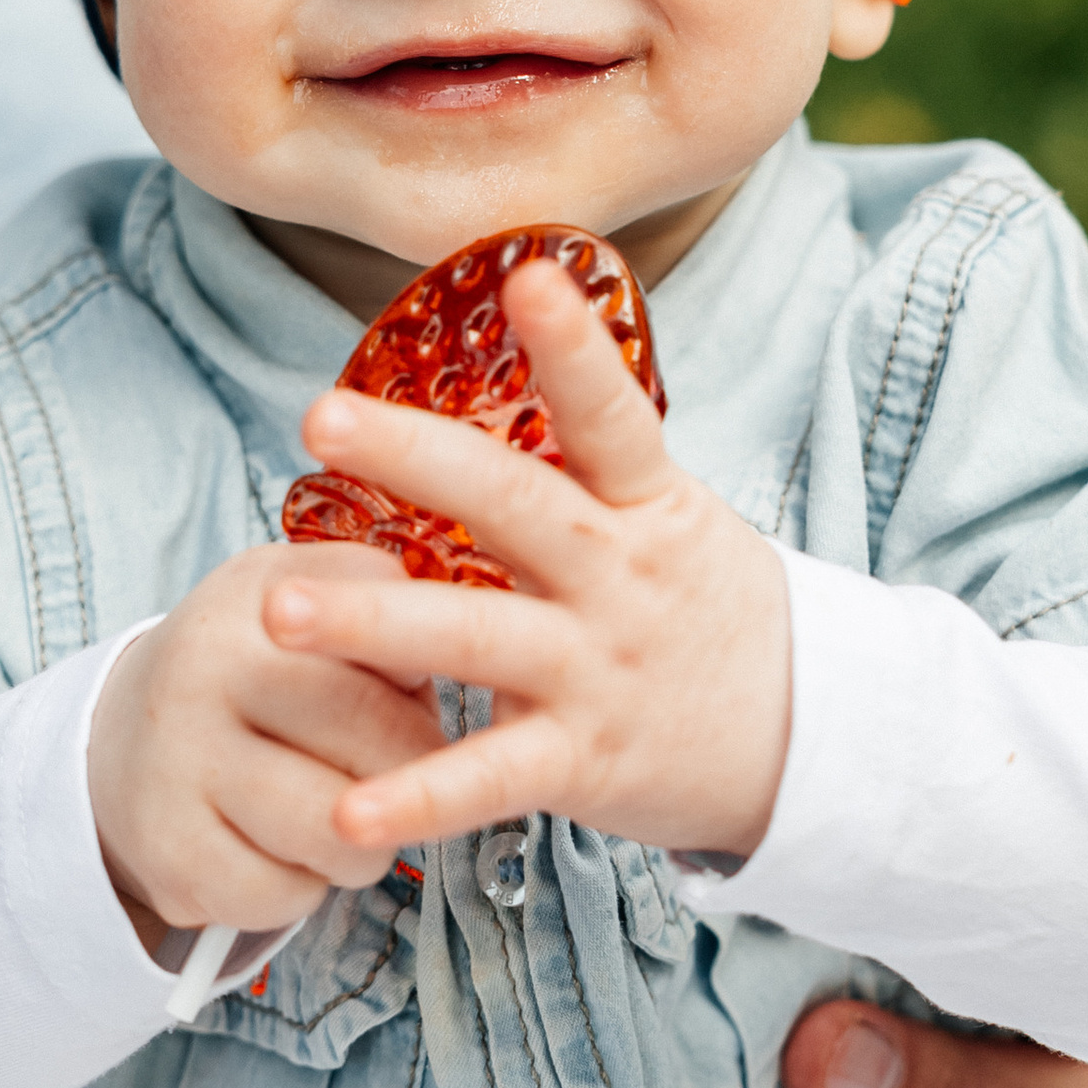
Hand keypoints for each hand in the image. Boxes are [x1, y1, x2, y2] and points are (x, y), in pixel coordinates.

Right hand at [86, 544, 444, 945]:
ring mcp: (178, 773)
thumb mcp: (302, 591)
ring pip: (342, 837)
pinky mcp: (171, 858)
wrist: (120, 741)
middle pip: (379, 746)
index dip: (420, 691)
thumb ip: (380, 594)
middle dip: (415, 776)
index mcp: (253, 603)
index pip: (393, 652)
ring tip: (340, 815)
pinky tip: (278, 849)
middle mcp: (202, 679)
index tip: (408, 698)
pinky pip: (288, 896)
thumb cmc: (249, 666)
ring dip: (365, 844)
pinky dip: (304, 887)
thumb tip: (441, 652)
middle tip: (395, 775)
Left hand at [263, 259, 792, 871]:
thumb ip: (585, 467)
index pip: (614, 415)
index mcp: (646, 505)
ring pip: (474, 638)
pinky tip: (346, 810)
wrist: (810, 739)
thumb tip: (484, 384)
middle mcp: (620, 577)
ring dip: (371, 623)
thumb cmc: (704, 609)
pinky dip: (418, 797)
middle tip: (320, 417)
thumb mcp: (670, 519)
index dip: (574, 349)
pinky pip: (489, 779)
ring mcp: (599, 670)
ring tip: (277, 608)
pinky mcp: (584, 761)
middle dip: (414, 459)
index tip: (530, 276)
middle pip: (514, 507)